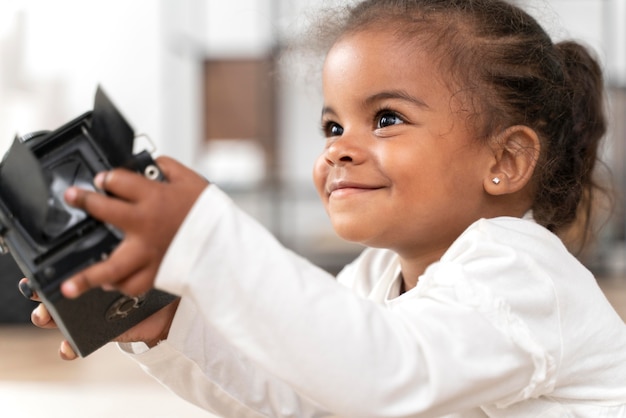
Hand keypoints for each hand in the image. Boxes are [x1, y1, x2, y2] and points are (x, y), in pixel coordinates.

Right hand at [22, 278, 180, 359]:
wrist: (164, 312)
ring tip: (46, 318)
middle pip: (51, 298)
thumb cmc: (145, 288)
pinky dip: (68, 348)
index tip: (33, 280)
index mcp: (87, 280)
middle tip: (39, 296)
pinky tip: (67, 347)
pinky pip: (75, 344)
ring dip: (47, 320)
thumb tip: (102, 264)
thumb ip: (115, 269)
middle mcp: (82, 298)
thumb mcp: (131, 275)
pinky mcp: (94, 337)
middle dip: (40, 298)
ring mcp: (85, 318)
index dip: (41, 279)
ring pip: (57, 321)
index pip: (59, 278)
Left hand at [61, 156, 207, 297]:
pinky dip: (121, 285)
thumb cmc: (210, 213)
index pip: (119, 181)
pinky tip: (110, 284)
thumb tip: (152, 164)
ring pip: (110, 266)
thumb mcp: (192, 181)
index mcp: (154, 198)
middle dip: (85, 202)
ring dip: (88, 276)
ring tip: (67, 285)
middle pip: (104, 212)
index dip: (107, 178)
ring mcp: (147, 252)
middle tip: (72, 198)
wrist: (227, 244)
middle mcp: (145, 224)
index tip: (102, 180)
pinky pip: (133, 285)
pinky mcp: (156, 272)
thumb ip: (168, 169)